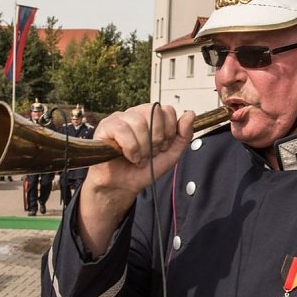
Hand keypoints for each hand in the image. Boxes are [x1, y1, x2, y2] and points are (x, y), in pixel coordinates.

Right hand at [77, 105, 195, 255]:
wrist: (125, 186)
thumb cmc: (145, 168)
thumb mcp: (171, 154)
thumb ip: (183, 135)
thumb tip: (190, 114)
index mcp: (152, 116)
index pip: (167, 110)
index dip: (169, 131)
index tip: (163, 147)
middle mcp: (136, 113)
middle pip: (154, 112)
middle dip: (157, 139)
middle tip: (151, 153)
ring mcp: (120, 118)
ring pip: (138, 122)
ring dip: (143, 147)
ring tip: (139, 158)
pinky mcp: (106, 126)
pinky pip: (122, 130)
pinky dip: (130, 149)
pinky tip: (130, 157)